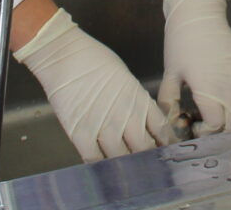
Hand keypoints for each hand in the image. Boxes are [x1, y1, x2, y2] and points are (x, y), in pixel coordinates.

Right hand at [15, 7, 174, 160]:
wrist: (65, 56)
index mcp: (140, 101)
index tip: (165, 152)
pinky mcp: (81, 135)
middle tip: (147, 167)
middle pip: (144, 150)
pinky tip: (102, 170)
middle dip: (148, 160)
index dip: (164, 145)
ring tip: (126, 173)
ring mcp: (104, 128)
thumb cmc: (95, 60)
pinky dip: (100, 168)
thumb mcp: (126, 78)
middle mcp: (126, 117)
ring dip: (125, 167)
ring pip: (121, 159)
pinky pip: (94, 161)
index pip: (161, 131)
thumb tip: (142, 121)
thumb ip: (136, 102)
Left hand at [158, 0, 230, 134]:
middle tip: (210, 128)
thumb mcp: (169, 75)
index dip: (206, 134)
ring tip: (226, 122)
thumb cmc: (182, 43)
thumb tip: (170, 123)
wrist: (198, 16)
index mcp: (209, 89)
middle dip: (222, 133)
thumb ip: (169, 103)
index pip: (216, 126)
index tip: (196, 128)